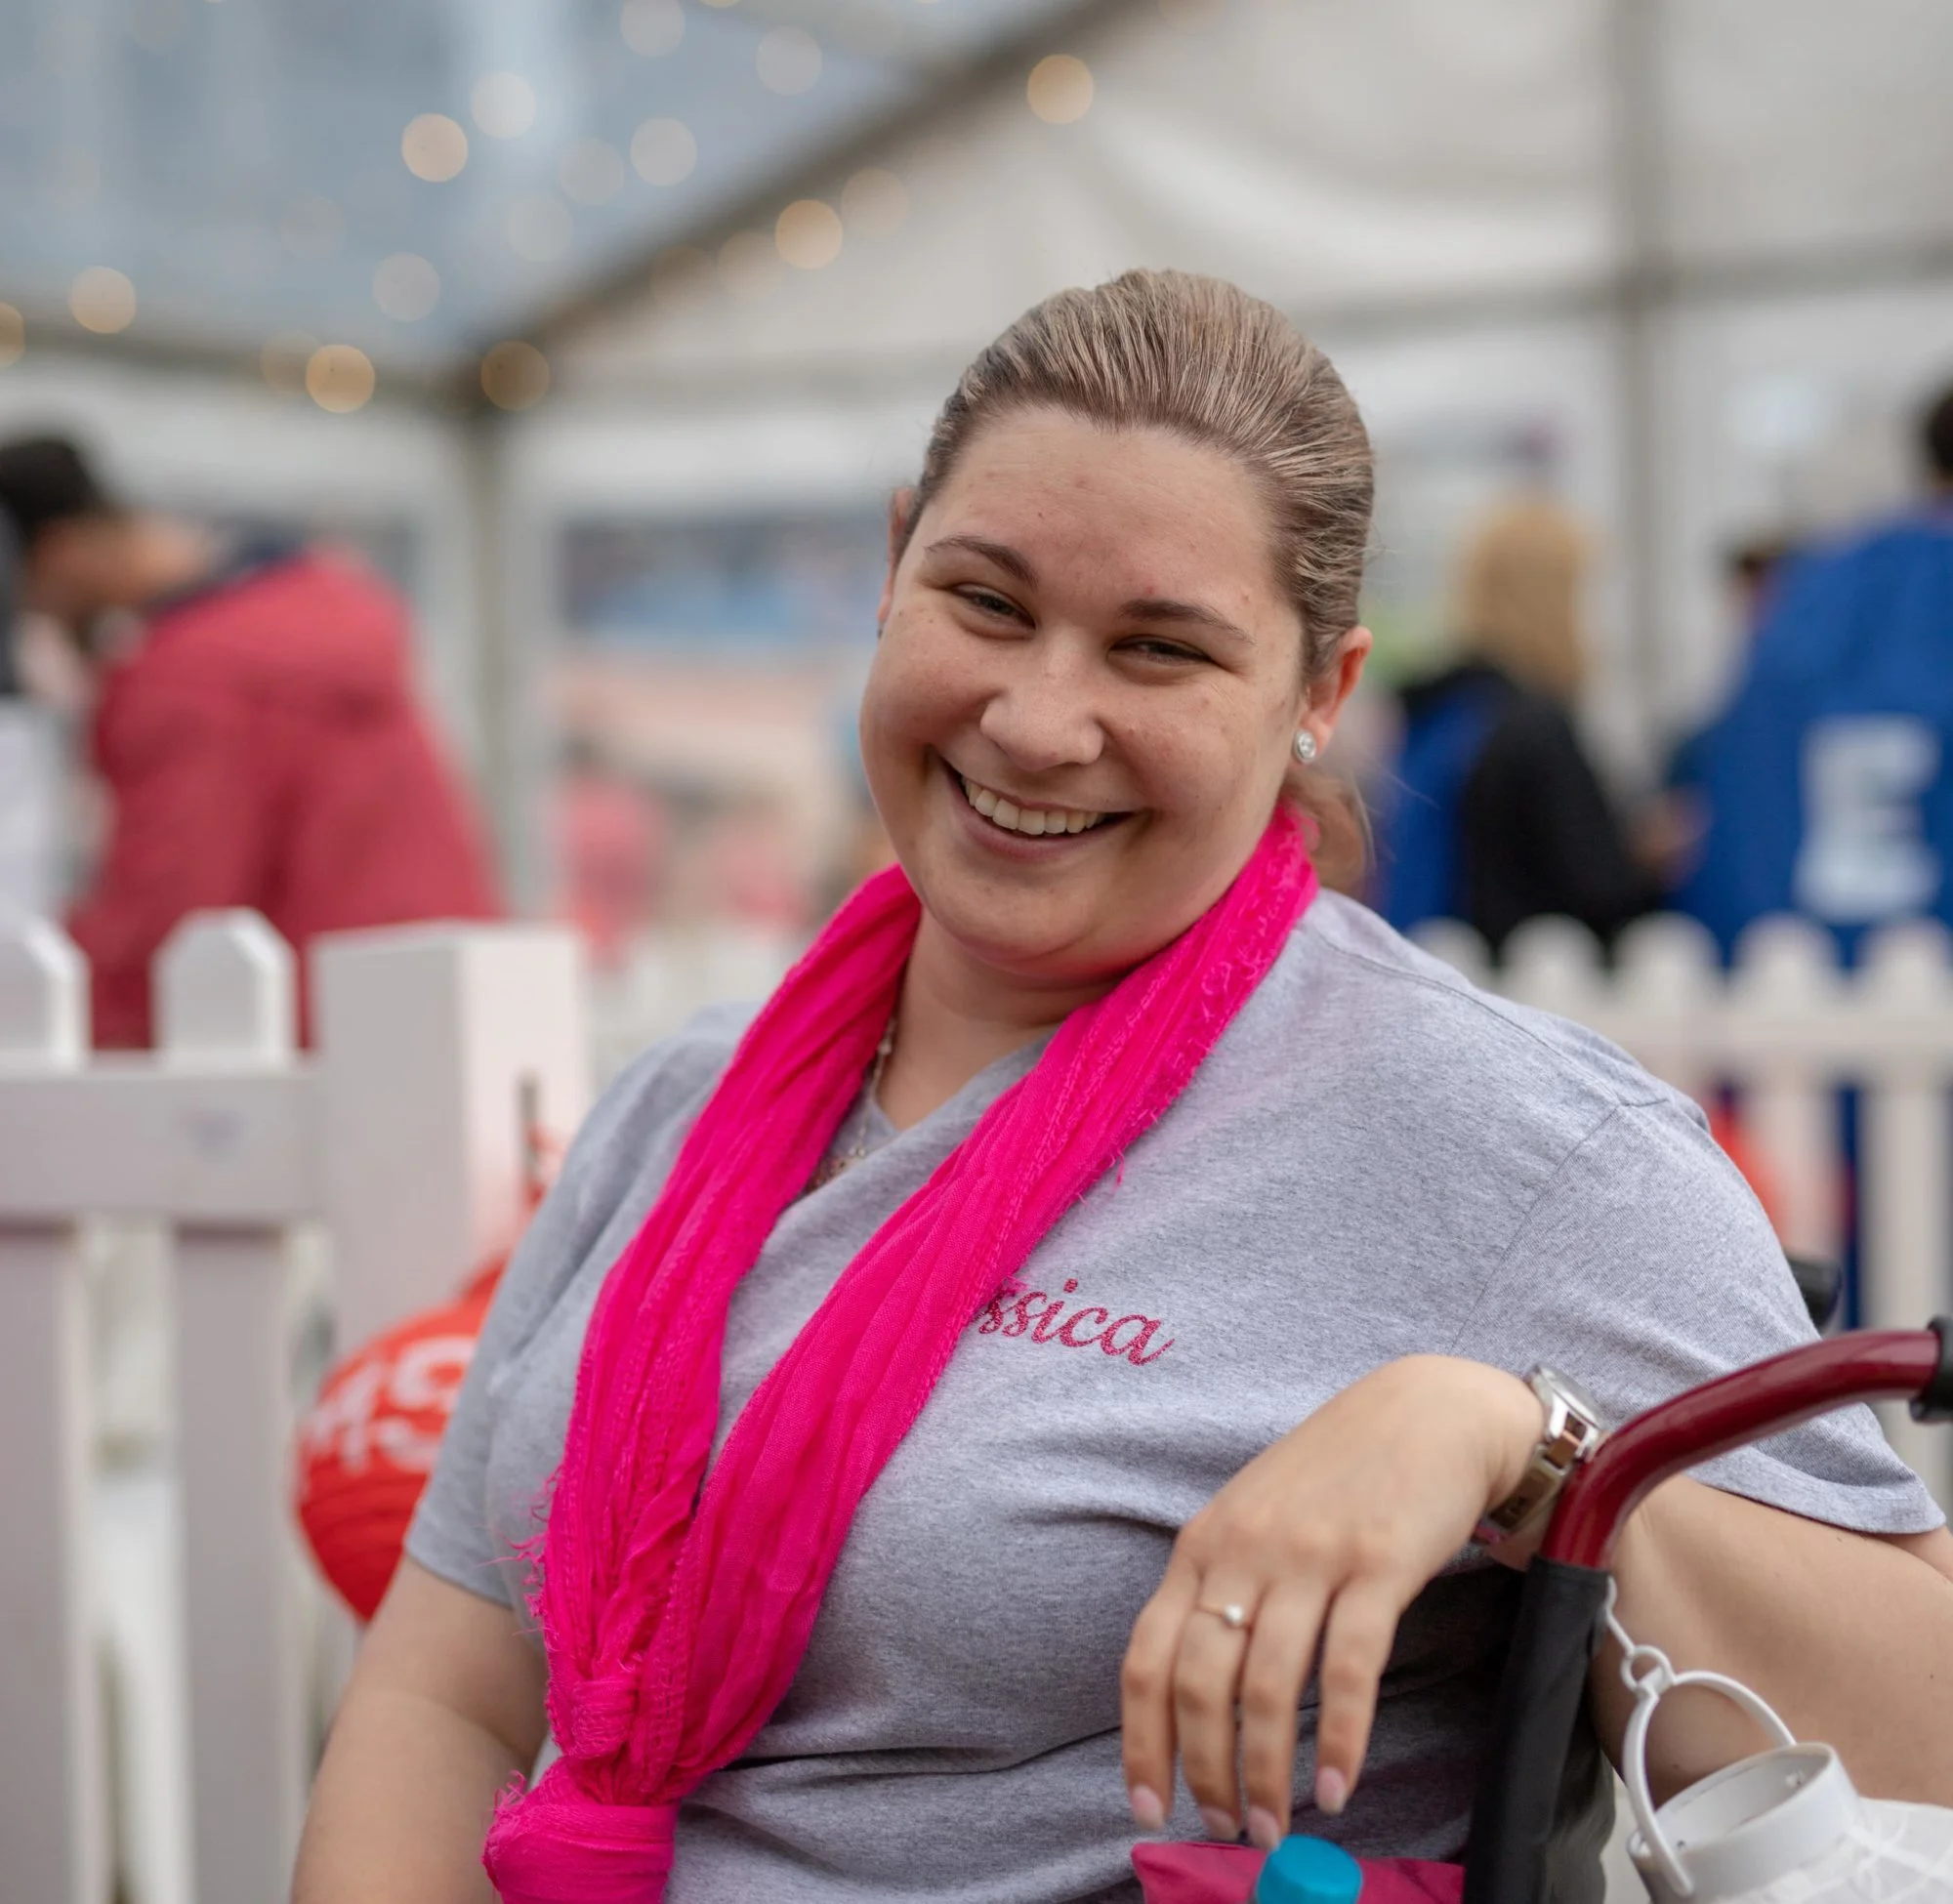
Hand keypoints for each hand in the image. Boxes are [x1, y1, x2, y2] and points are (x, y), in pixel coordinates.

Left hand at [1119, 1355, 1539, 1847]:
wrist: (1427, 1411)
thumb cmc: (1336, 1474)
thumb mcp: (1254, 1517)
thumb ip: (1223, 1587)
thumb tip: (1195, 1697)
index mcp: (1203, 1544)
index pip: (1147, 1655)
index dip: (1142, 1739)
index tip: (1146, 1806)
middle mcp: (1244, 1549)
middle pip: (1199, 1682)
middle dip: (1205, 1770)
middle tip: (1224, 1829)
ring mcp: (1309, 1555)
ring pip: (1267, 1687)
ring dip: (1266, 1772)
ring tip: (1274, 1826)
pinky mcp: (1378, 1565)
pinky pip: (1348, 1669)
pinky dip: (1340, 1740)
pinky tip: (1337, 1789)